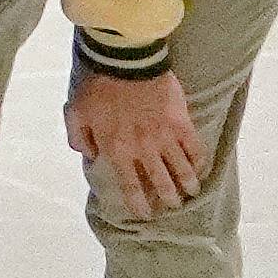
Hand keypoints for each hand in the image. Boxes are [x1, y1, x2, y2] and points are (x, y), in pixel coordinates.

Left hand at [66, 61, 211, 216]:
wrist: (125, 63)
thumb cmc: (97, 88)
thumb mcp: (75, 113)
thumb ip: (78, 137)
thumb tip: (88, 155)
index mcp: (117, 149)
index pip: (130, 185)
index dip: (139, 203)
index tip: (145, 213)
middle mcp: (144, 150)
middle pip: (161, 182)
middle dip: (168, 197)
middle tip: (173, 205)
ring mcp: (165, 138)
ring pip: (182, 169)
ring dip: (188, 183)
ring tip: (191, 192)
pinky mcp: (182, 124)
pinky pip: (195, 148)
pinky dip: (200, 161)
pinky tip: (201, 167)